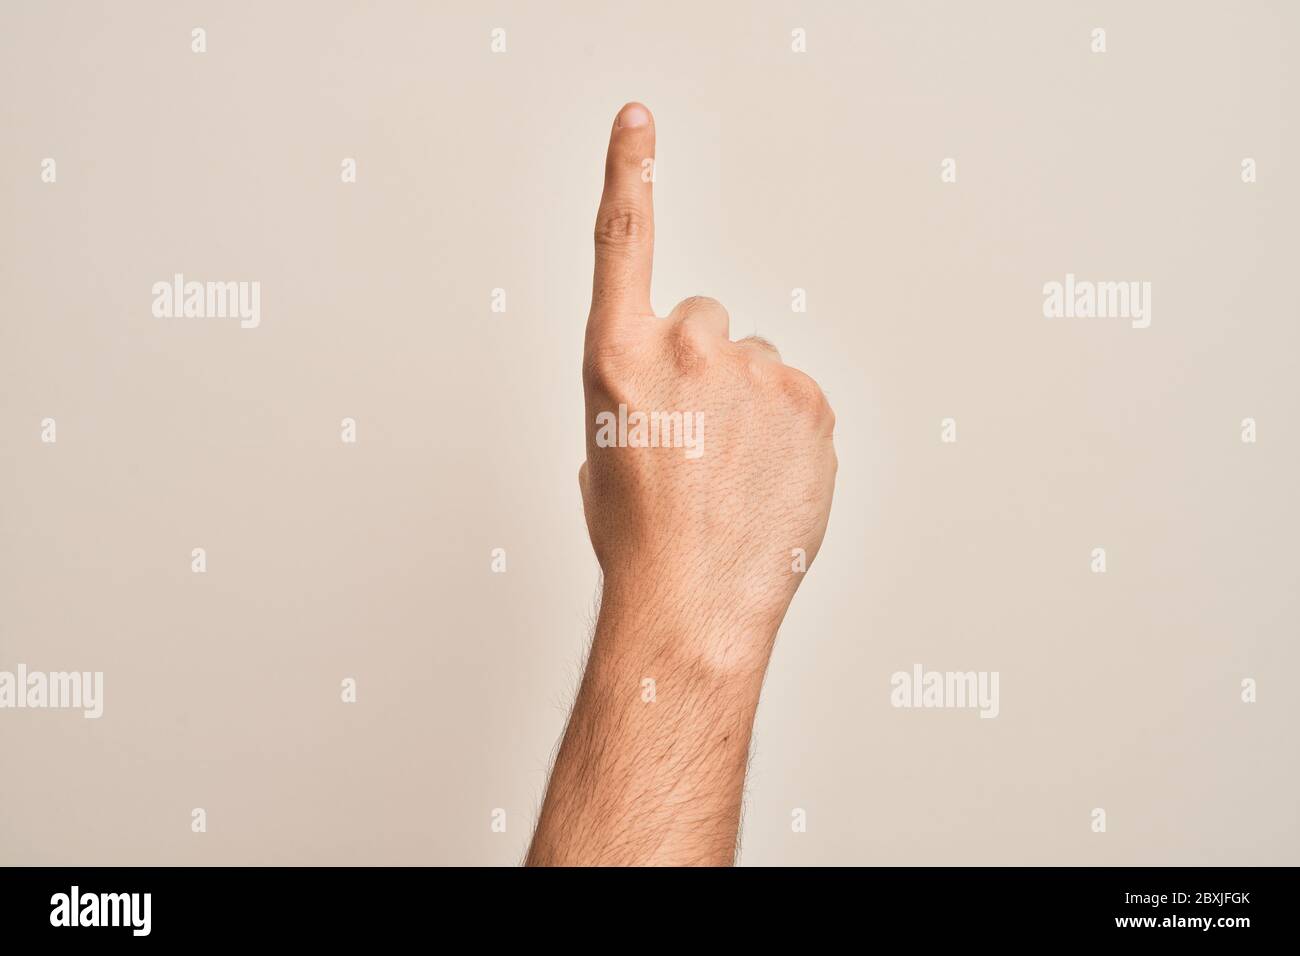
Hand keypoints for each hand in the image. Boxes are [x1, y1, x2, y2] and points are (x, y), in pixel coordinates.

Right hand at [580, 102, 836, 668]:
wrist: (695, 603)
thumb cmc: (638, 540)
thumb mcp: (602, 454)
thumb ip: (635, 394)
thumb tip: (674, 393)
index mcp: (618, 359)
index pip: (623, 242)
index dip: (628, 174)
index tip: (637, 121)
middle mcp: (687, 349)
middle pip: (705, 320)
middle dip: (703, 368)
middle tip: (697, 440)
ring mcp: (757, 373)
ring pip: (756, 366)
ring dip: (747, 404)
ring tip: (732, 473)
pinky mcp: (814, 402)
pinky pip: (798, 397)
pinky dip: (786, 430)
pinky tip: (766, 479)